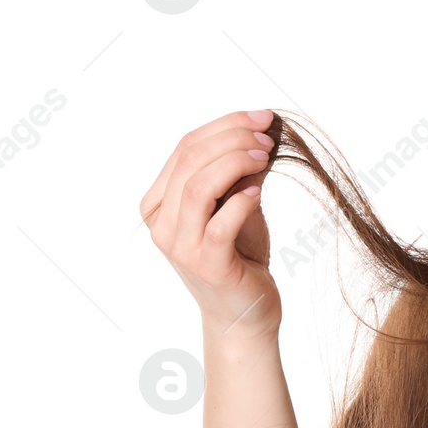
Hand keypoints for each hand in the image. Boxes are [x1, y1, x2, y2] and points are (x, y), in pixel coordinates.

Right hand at [140, 109, 282, 337]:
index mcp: (159, 202)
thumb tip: (261, 133)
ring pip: (198, 187)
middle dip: (233, 138)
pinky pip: (219, 224)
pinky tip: (257, 192)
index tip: (263, 116)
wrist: (244, 311)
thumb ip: (239, 173)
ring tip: (266, 156)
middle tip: (268, 135)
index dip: (225, 125)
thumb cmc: (240, 254)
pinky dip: (240, 202)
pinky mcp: (206, 265)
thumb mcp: (238, 204)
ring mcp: (180, 246)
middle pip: (190, 161)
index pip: (185, 148)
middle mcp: (161, 223)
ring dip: (235, 163)